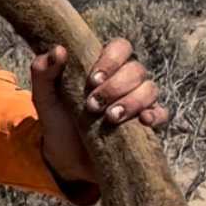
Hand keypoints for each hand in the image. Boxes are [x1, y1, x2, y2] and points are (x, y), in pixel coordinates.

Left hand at [30, 37, 166, 186]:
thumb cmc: (57, 121)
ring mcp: (137, 101)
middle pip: (135, 69)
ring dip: (132, 101)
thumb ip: (43, 71)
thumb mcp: (44, 97)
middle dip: (116, 87)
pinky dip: (156, 115)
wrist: (66, 158)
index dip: (111, 59)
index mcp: (102, 65)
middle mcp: (123, 79)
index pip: (119, 47)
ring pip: (150, 89)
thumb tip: (59, 50)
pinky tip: (143, 121)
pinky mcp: (146, 125)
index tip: (93, 79)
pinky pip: (161, 114)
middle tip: (92, 105)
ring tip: (109, 118)